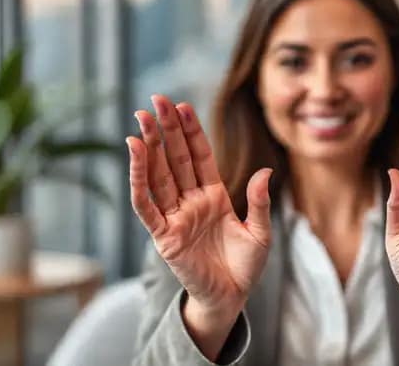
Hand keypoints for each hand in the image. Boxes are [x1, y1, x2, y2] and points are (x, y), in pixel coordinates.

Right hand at [126, 94, 272, 316]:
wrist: (232, 298)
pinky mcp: (164, 235)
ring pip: (159, 175)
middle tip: (156, 99)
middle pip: (176, 158)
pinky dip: (139, 179)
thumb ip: (260, 203)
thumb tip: (264, 172)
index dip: (191, 131)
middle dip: (167, 129)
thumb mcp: (260, 233)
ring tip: (143, 119)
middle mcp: (191, 201)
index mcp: (213, 196)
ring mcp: (175, 216)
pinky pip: (147, 204)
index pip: (200, 156)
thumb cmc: (245, 267)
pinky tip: (134, 153)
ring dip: (150, 147)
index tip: (183, 105)